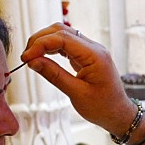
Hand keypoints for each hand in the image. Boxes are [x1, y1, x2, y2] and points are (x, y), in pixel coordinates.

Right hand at [19, 24, 135, 136]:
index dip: (40, 44)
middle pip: (61, 30)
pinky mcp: (87, 56)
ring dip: (45, 42)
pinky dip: (52, 48)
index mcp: (95, 55)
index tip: (26, 58)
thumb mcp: (76, 94)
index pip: (62, 38)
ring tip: (31, 57)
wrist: (119, 115)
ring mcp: (91, 51)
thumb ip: (54, 75)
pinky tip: (43, 57)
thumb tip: (33, 61)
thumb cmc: (103, 107)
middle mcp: (94, 48)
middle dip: (40, 40)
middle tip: (26, 57)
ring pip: (63, 35)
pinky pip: (67, 45)